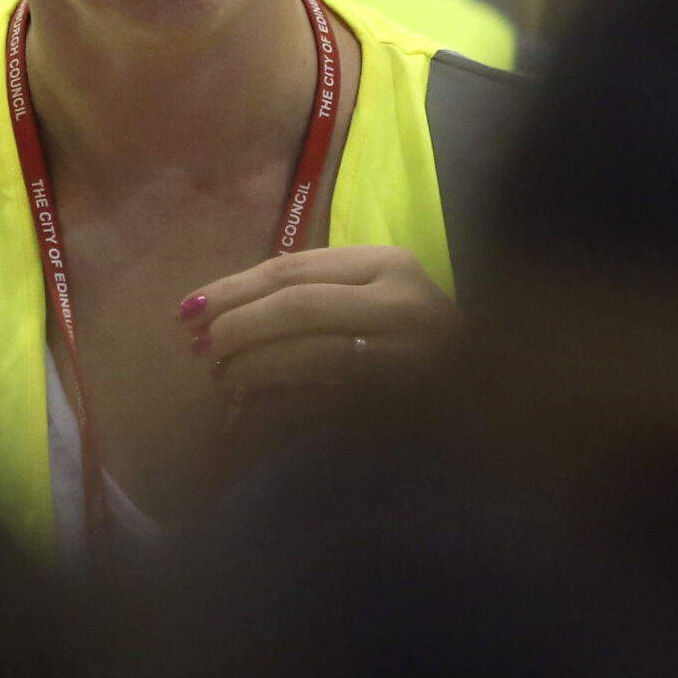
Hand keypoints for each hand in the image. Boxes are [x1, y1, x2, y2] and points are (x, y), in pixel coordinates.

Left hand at [184, 247, 458, 389]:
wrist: (489, 389)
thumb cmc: (414, 342)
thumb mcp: (373, 300)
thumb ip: (313, 297)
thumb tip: (220, 316)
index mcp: (389, 265)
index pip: (294, 269)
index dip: (232, 289)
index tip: (187, 309)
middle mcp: (403, 303)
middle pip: (298, 306)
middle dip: (237, 327)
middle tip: (198, 348)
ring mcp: (411, 354)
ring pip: (313, 353)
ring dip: (256, 367)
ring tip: (223, 376)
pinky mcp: (409, 401)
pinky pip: (333, 402)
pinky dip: (287, 406)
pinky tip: (258, 412)